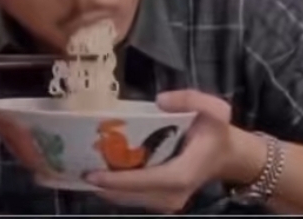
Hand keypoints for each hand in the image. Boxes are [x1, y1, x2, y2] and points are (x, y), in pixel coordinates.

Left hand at [85, 90, 266, 212]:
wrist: (227, 156)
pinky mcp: (161, 202)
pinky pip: (133, 198)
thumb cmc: (216, 133)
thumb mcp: (214, 109)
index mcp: (183, 175)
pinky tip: (98, 173)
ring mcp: (167, 202)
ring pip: (129, 200)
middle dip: (103, 184)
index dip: (118, 180)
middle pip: (131, 195)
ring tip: (80, 169)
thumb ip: (191, 99)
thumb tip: (161, 100)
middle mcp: (173, 195)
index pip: (146, 181)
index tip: (93, 174)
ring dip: (105, 188)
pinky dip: (114, 188)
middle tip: (75, 166)